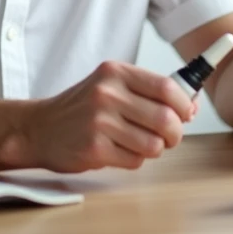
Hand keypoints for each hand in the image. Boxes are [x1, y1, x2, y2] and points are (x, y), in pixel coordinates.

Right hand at [28, 61, 195, 172]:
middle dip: (175, 133)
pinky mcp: (94, 148)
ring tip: (139, 144)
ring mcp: (100, 121)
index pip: (166, 87)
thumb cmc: (83, 108)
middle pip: (166, 118)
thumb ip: (149, 92)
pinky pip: (136, 161)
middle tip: (169, 137)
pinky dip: (134, 160)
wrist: (40, 128)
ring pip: (154, 144)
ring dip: (154, 149)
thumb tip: (192, 105)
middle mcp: (107, 93)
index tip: (186, 114)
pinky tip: (119, 151)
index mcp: (115, 72)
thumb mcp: (111, 86)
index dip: (185, 104)